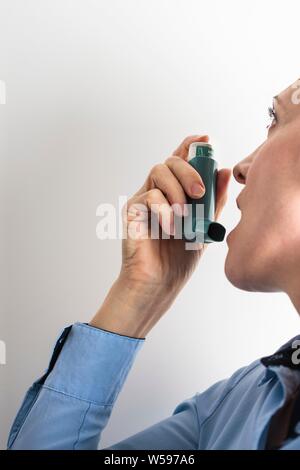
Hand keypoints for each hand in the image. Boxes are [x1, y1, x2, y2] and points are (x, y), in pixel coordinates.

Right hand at [90, 135, 230, 336]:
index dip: (190, 145)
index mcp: (175, 193)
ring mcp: (143, 199)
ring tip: (185, 215)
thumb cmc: (179, 258)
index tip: (205, 139)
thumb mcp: (205, 226)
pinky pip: (150, 195)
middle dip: (189, 170)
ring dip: (177, 189)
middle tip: (200, 192)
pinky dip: (165, 210)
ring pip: (158, 171)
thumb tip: (223, 171)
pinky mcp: (132, 210)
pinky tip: (170, 228)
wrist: (158, 282)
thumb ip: (214, 200)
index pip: (180, 161)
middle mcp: (158, 191)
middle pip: (170, 161)